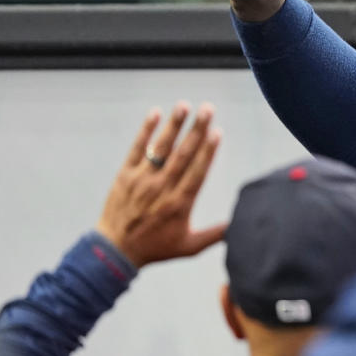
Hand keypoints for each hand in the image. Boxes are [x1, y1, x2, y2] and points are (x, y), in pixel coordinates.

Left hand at [96, 102, 226, 267]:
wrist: (115, 250)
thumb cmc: (155, 248)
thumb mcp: (189, 246)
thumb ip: (216, 235)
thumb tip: (240, 226)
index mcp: (179, 203)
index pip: (197, 171)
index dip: (208, 150)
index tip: (217, 132)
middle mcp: (162, 188)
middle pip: (183, 154)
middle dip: (196, 130)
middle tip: (208, 109)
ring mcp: (142, 180)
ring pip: (161, 148)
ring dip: (174, 125)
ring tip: (184, 105)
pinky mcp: (125, 175)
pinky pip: (137, 149)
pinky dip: (146, 131)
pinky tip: (155, 114)